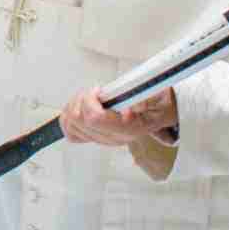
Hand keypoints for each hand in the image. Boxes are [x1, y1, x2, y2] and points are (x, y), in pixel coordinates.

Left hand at [60, 86, 177, 146]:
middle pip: (79, 120)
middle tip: (94, 92)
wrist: (159, 111)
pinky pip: (70, 132)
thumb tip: (133, 106)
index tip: (99, 90)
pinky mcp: (94, 137)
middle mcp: (114, 137)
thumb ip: (146, 99)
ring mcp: (103, 139)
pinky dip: (69, 117)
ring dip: (74, 106)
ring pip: (71, 124)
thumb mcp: (158, 96)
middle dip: (81, 99)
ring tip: (88, 97)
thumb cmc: (156, 102)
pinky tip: (80, 107)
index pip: (94, 119)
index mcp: (128, 129)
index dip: (90, 100)